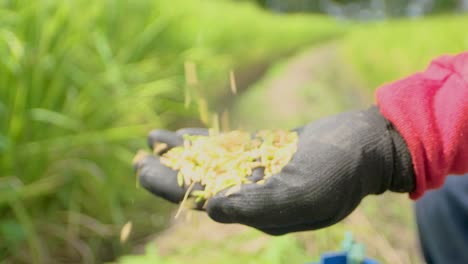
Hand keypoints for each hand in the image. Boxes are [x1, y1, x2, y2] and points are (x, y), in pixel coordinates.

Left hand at [133, 106, 414, 234]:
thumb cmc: (340, 170)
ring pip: (212, 164)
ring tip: (155, 138)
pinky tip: (188, 134)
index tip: (142, 170)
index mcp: (257, 210)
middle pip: (201, 182)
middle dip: (169, 171)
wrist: (367, 145)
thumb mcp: (302, 192)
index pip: (203, 200)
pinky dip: (208, 141)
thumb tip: (212, 209)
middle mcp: (254, 195)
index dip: (169, 186)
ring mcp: (259, 173)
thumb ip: (257, 205)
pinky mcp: (266, 154)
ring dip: (183, 153)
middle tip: (139, 155)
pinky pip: (229, 149)